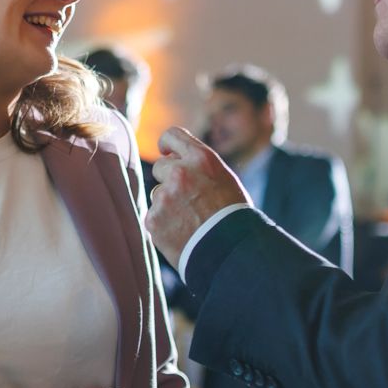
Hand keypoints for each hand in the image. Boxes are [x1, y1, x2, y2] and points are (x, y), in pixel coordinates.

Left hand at [144, 127, 249, 267]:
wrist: (232, 252)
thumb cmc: (233, 217)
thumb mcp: (223, 180)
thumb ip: (199, 167)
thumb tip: (177, 160)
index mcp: (202, 158)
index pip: (172, 135)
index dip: (167, 144)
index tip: (166, 151)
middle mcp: (180, 173)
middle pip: (161, 166)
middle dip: (169, 179)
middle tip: (186, 198)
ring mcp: (164, 196)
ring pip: (158, 194)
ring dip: (168, 204)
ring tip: (190, 220)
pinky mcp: (154, 219)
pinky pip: (154, 216)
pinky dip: (164, 224)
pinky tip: (182, 233)